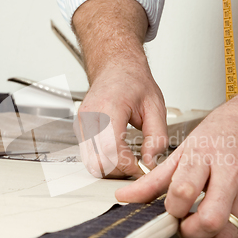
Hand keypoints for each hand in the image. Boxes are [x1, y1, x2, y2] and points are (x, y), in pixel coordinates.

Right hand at [75, 63, 167, 177]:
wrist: (115, 67)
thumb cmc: (132, 81)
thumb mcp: (155, 106)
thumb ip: (156, 136)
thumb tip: (150, 161)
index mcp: (108, 108)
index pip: (112, 150)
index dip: (128, 165)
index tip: (143, 167)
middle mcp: (89, 117)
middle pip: (98, 161)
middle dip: (120, 171)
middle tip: (138, 166)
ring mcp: (81, 124)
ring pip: (91, 163)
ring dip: (112, 168)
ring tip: (130, 160)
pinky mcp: (80, 131)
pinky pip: (89, 156)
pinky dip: (105, 161)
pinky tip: (120, 154)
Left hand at [116, 81, 237, 237]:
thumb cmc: (232, 126)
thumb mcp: (189, 145)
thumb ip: (157, 176)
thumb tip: (129, 195)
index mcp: (207, 154)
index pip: (183, 191)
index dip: (170, 209)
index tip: (167, 209)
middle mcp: (231, 174)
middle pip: (209, 221)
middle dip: (189, 233)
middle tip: (181, 224)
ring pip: (226, 234)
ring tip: (195, 224)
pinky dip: (221, 234)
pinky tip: (213, 220)